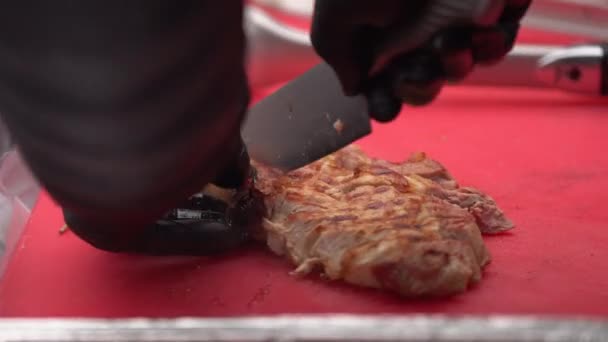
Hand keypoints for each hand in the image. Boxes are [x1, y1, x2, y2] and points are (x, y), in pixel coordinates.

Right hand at [311, 0, 531, 120]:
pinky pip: (505, 21)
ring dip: (467, 60)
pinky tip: (493, 7)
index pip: (384, 83)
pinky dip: (502, 19)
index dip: (384, 101)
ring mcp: (454, 14)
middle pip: (428, 80)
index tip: (384, 108)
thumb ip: (336, 53)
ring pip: (471, 59)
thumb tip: (350, 87)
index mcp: (381, 38)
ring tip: (460, 39)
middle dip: (425, 84)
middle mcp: (417, 30)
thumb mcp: (333, 14)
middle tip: (424, 66)